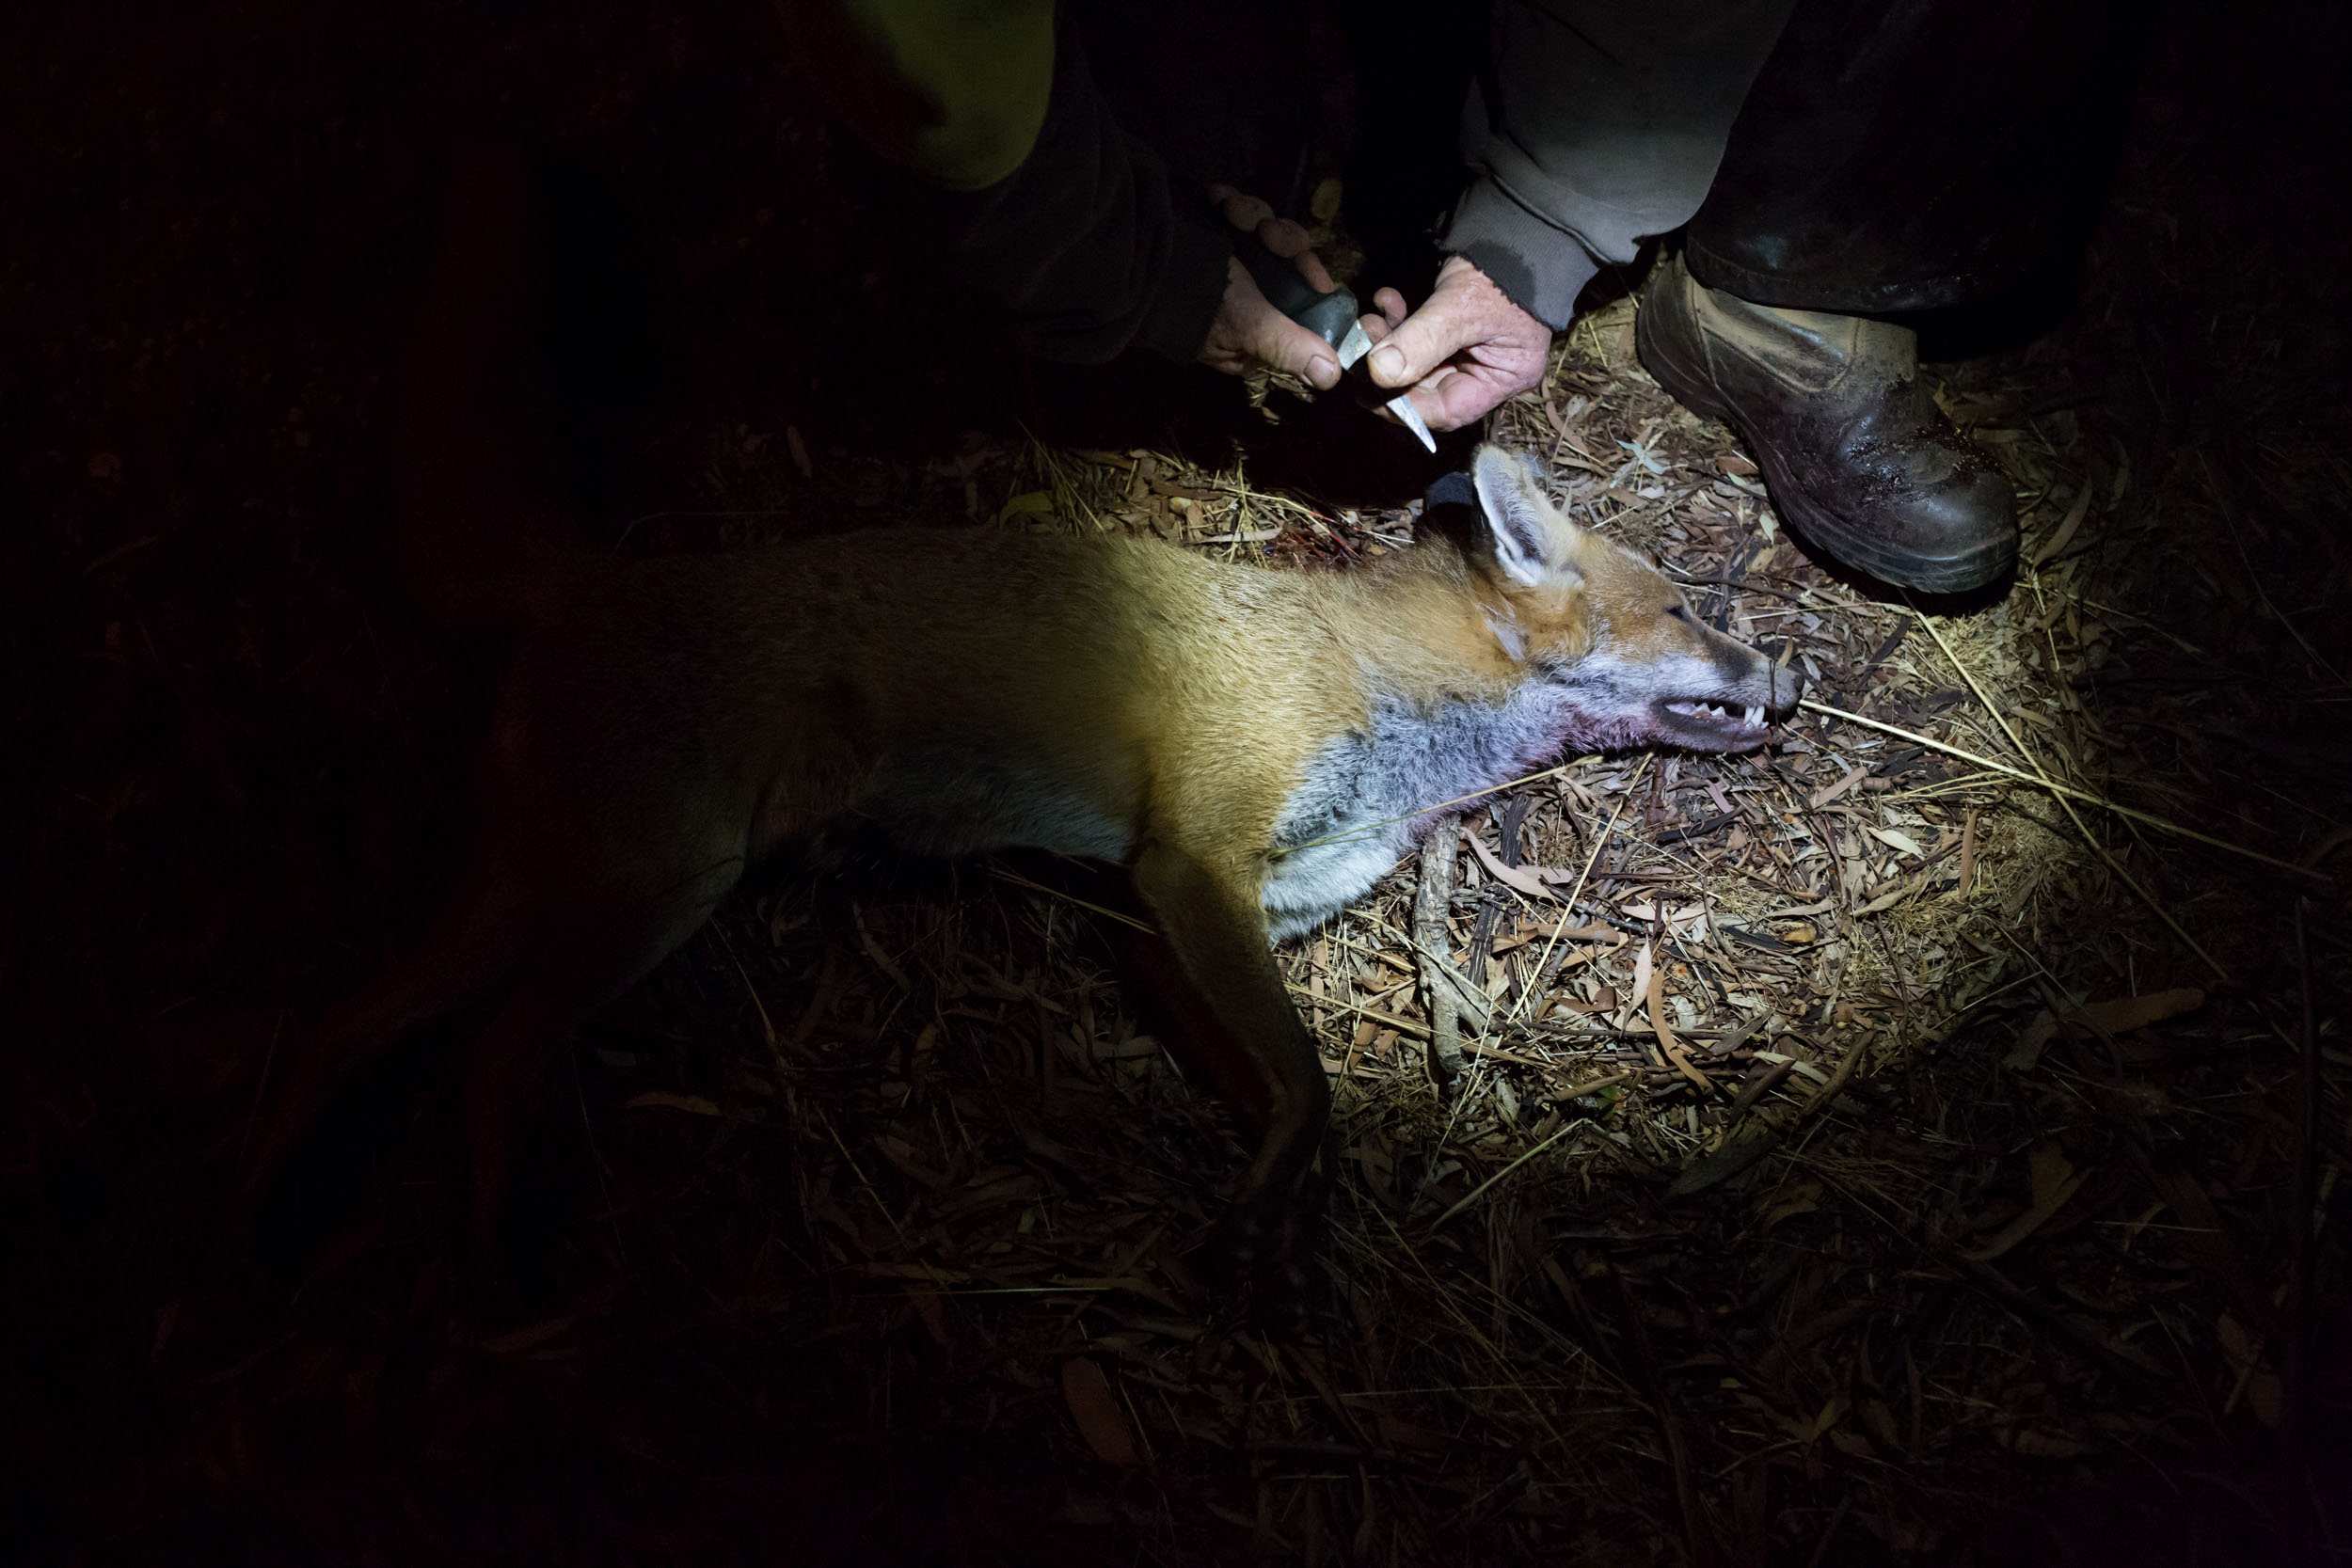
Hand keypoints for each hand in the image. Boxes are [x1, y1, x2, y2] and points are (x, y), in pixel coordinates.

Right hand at [1196, 185, 1343, 390]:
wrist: (1137, 255)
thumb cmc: (1196, 299)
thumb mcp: (1248, 325)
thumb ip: (1287, 347)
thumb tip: (1330, 378)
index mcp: (1258, 332)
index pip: (1305, 308)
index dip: (1313, 286)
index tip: (1314, 276)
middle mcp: (1251, 298)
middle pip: (1292, 261)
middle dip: (1283, 243)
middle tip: (1266, 234)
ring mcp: (1234, 262)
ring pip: (1270, 231)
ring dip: (1253, 216)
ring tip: (1230, 211)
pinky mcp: (1217, 230)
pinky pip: (1241, 210)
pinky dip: (1231, 201)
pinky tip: (1218, 200)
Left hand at [1359, 255, 1552, 430]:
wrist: (1519, 228)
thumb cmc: (1503, 274)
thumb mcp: (1461, 309)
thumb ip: (1421, 342)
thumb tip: (1377, 373)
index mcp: (1503, 379)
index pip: (1446, 410)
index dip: (1405, 407)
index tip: (1369, 390)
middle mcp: (1486, 372)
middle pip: (1427, 389)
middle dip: (1390, 370)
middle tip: (1362, 346)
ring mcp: (1468, 350)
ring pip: (1416, 362)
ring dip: (1388, 343)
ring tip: (1369, 320)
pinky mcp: (1451, 329)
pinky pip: (1418, 336)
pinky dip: (1399, 322)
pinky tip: (1386, 299)